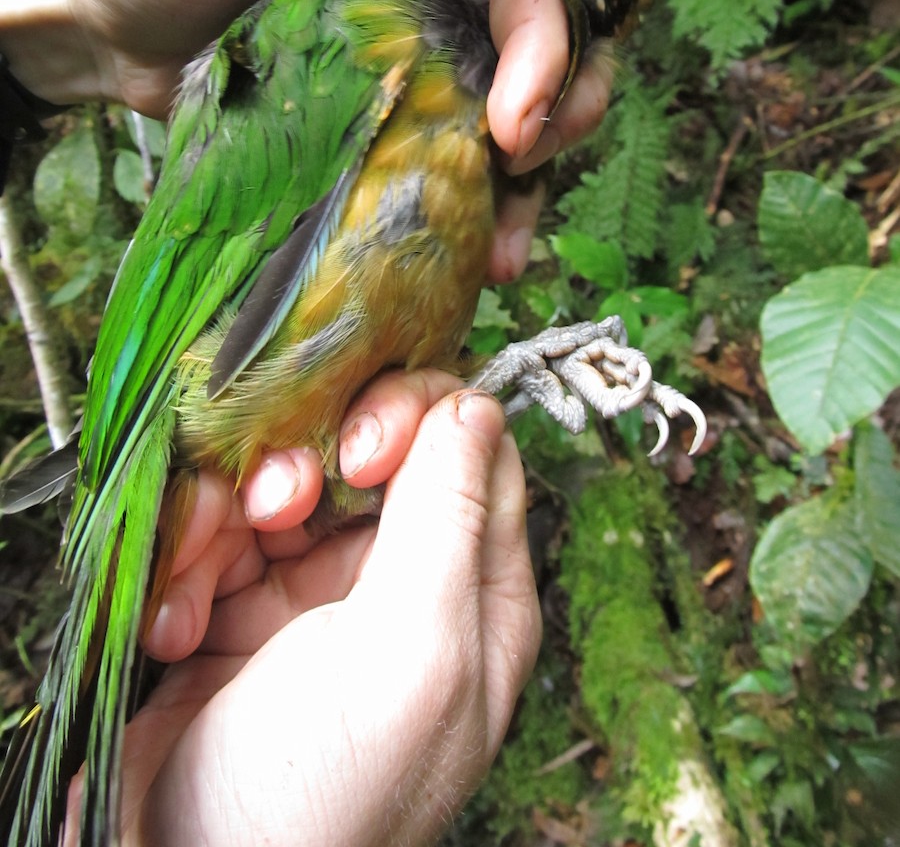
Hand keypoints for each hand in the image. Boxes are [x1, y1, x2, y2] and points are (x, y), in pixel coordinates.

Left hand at [0, 0, 610, 277]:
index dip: (549, 47)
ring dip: (525, 192)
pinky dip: (468, 221)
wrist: (99, 21)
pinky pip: (445, 178)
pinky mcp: (376, 140)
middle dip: (561, 113)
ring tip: (500, 255)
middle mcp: (434, 6)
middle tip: (524, 167)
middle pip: (544, 55)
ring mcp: (409, 79)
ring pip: (508, 129)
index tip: (516, 121)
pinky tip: (468, 262)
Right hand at [98, 374, 539, 846]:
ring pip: (282, 489)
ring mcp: (319, 602)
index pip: (473, 450)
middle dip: (312, 468)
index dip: (417, 423)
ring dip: (232, 521)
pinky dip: (189, 568)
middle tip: (282, 505)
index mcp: (474, 596)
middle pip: (372, 455)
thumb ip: (449, 519)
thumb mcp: (412, 652)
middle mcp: (404, 588)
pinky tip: (176, 628)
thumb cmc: (320, 794)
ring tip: (207, 584)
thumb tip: (476, 404)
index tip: (365, 450)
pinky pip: (218, 539)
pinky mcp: (241, 616)